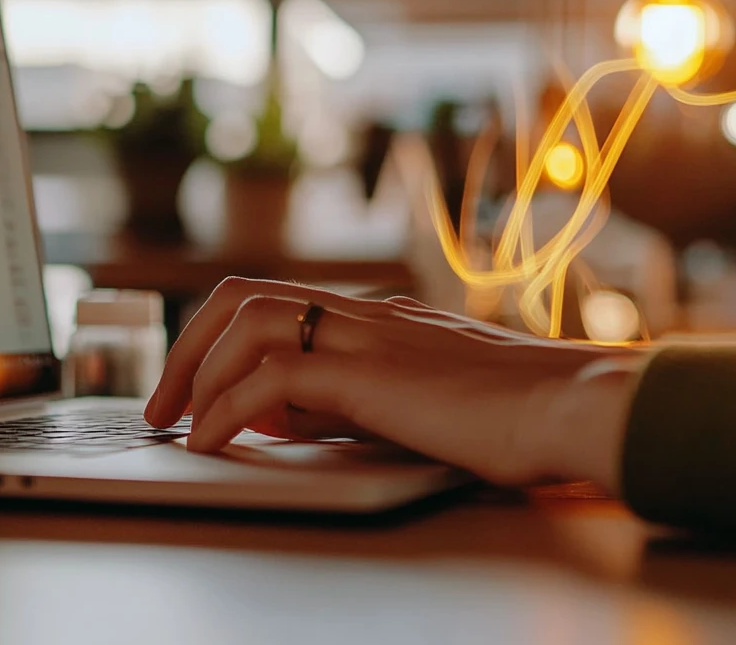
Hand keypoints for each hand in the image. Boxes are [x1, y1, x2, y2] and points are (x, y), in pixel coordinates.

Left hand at [144, 277, 646, 488]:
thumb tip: (278, 416)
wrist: (573, 405)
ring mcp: (367, 335)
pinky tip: (213, 440)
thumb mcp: (416, 398)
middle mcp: (362, 312)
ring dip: (196, 371)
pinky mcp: (371, 373)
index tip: (192, 383)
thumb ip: (349, 398)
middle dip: (187, 346)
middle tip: (162, 400)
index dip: (217, 336)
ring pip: (247, 321)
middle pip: (241, 296)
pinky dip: (227, 407)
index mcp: (373, 314)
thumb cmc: (511, 411)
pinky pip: (272, 378)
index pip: (272, 299)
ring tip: (175, 420)